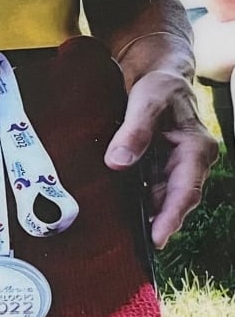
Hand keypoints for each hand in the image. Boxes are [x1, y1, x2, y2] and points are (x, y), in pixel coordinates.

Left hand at [104, 69, 218, 248]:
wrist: (155, 70)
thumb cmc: (158, 82)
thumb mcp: (147, 99)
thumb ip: (134, 131)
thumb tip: (118, 163)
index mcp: (197, 148)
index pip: (186, 191)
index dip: (171, 217)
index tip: (157, 239)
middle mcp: (191, 162)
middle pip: (175, 201)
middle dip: (159, 223)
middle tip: (137, 246)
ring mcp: (175, 165)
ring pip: (161, 198)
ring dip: (146, 213)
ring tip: (125, 233)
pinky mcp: (159, 165)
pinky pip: (149, 189)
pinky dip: (137, 199)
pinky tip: (121, 210)